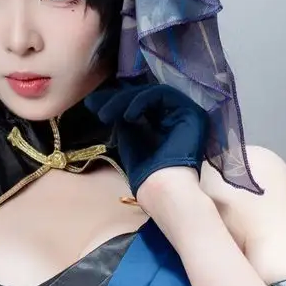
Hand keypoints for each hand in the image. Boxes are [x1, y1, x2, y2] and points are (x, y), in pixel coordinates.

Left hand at [84, 75, 208, 200]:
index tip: (93, 105)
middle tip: (94, 106)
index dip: (117, 101)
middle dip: (117, 99)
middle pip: (145, 96)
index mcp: (167, 122)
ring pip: (151, 93)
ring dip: (124, 101)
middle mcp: (179, 115)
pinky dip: (140, 102)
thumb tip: (108, 103)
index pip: (141, 104)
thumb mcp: (129, 139)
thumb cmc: (146, 175)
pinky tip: (127, 116)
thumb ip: (124, 120)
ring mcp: (187, 112)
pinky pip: (161, 95)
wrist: (162, 191)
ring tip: (104, 114)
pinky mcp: (191, 112)